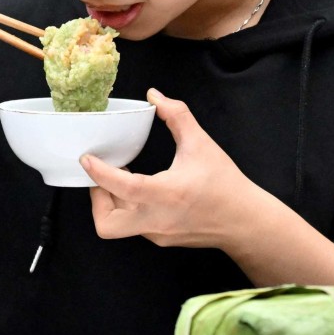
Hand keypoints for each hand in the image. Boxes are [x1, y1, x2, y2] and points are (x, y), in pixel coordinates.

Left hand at [81, 89, 266, 249]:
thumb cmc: (225, 184)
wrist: (246, 222)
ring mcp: (157, 233)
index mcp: (166, 195)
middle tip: (100, 177)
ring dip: (110, 202)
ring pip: (117, 225)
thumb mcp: (201, 144)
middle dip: (96, 198)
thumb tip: (154, 95)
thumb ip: (176, 116)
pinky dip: (127, 208)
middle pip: (106, 224)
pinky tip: (137, 189)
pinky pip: (133, 226)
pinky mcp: (161, 239)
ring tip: (119, 178)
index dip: (99, 172)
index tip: (87, 158)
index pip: (122, 187)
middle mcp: (156, 220)